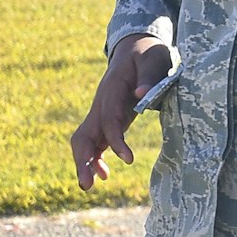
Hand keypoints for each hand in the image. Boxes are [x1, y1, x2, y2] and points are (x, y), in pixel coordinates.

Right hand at [71, 36, 173, 189]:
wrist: (136, 49)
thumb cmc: (148, 55)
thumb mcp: (153, 60)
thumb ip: (149, 76)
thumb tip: (141, 95)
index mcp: (112, 89)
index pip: (108, 119)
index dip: (115, 140)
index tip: (129, 159)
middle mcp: (101, 103)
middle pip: (84, 133)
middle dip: (83, 159)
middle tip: (88, 185)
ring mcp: (100, 112)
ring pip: (84, 140)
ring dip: (84, 163)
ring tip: (90, 186)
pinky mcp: (105, 119)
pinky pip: (94, 142)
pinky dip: (95, 158)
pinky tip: (104, 175)